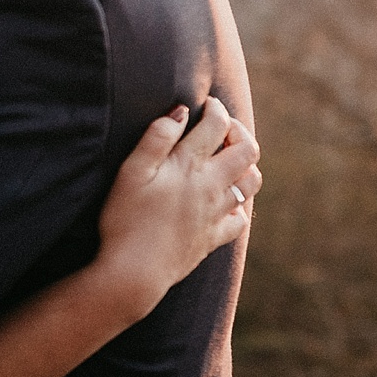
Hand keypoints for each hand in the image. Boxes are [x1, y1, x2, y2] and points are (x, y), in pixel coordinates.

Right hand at [94, 99, 259, 315]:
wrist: (134, 272)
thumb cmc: (125, 219)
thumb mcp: (132, 172)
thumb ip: (157, 138)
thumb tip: (181, 111)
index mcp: (189, 166)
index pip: (218, 125)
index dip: (216, 108)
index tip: (206, 105)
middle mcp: (211, 187)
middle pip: (247, 151)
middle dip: (240, 132)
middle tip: (223, 130)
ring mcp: (215, 214)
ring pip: (250, 184)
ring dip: (245, 167)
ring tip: (228, 162)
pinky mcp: (213, 239)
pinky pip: (240, 220)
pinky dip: (238, 207)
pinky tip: (225, 204)